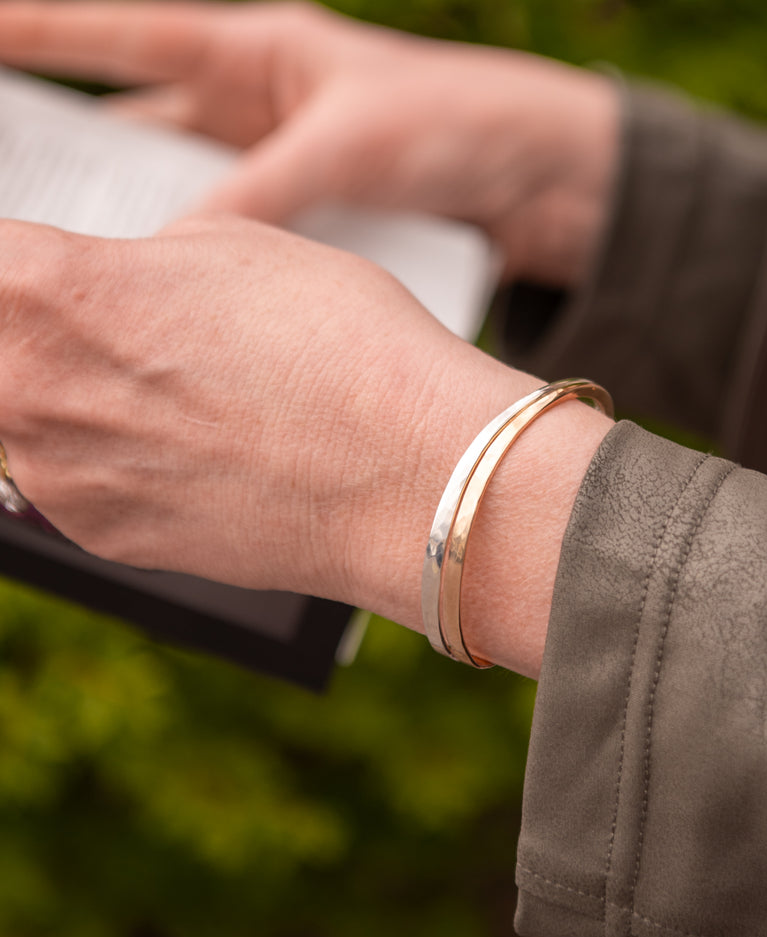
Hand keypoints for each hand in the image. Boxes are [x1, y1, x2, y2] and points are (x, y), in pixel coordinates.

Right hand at [0, 1, 618, 285]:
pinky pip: (238, 249)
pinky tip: (177, 307)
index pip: (124, 36)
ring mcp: (278, 173)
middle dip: (76, 161)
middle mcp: (253, 110)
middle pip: (136, 130)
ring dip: (140, 231)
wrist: (540, 182)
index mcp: (256, 52)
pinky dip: (209, 273)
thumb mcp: (350, 143)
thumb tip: (179, 250)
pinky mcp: (308, 228)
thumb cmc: (457, 123)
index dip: (41, 36)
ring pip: (180, 197)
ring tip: (79, 269)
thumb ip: (263, 188)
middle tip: (22, 206)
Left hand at [0, 217, 611, 674]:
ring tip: (180, 394)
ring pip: (30, 420)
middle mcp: (26, 392)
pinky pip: (75, 483)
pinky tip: (195, 449)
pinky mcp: (104, 542)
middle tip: (123, 334)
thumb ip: (141, 261)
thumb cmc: (347, 351)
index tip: (51, 278)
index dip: (25, 267)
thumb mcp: (235, 249)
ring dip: (80, 399)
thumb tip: (115, 283)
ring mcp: (59, 481)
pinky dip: (115, 461)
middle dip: (43, 333)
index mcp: (47, 288)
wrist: (413, 482)